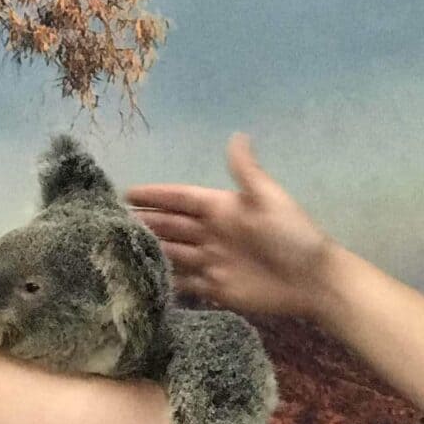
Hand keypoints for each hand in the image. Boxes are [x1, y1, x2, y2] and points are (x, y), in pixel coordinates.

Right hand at [128, 134, 333, 317]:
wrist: (312, 281)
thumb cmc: (291, 237)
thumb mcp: (269, 199)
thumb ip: (246, 172)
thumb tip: (236, 135)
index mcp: (222, 208)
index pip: (181, 198)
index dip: (155, 195)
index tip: (125, 192)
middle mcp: (212, 233)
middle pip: (171, 225)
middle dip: (144, 221)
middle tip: (111, 221)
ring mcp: (212, 261)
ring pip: (173, 252)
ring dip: (150, 250)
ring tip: (117, 249)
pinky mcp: (216, 288)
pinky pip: (184, 282)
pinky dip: (165, 280)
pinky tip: (143, 279)